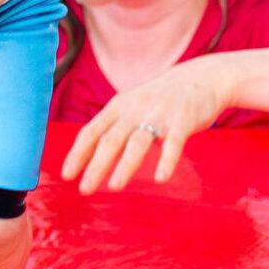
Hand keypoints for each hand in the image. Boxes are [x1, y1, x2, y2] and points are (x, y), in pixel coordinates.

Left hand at [60, 59, 234, 191]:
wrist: (202, 78)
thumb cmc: (160, 99)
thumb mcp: (132, 106)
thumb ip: (114, 126)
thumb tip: (89, 154)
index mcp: (118, 106)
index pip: (91, 131)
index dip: (78, 153)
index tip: (66, 175)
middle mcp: (135, 109)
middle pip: (110, 140)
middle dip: (95, 165)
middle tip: (84, 189)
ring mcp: (159, 115)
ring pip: (138, 142)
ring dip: (125, 165)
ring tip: (114, 186)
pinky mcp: (183, 121)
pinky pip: (174, 143)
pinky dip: (166, 160)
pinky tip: (160, 178)